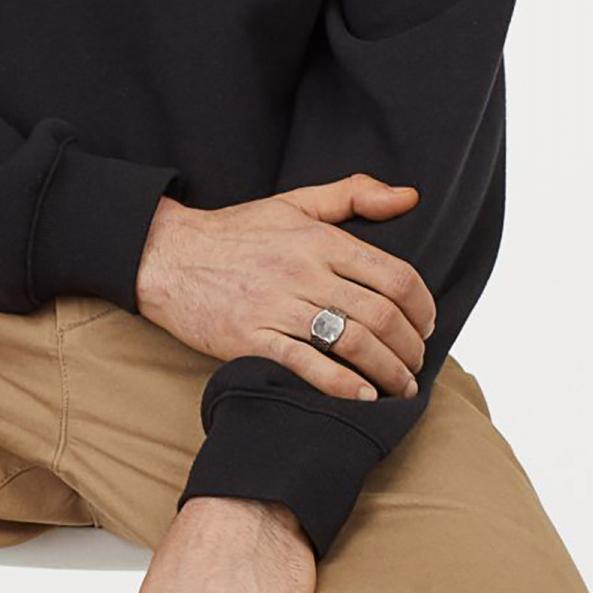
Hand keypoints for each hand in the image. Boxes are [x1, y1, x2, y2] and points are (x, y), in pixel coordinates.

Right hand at [133, 176, 436, 404]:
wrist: (165, 256)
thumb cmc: (235, 232)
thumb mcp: (295, 202)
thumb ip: (354, 194)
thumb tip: (410, 197)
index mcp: (321, 239)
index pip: (395, 275)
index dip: (423, 308)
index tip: (427, 327)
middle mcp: (304, 272)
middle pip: (381, 315)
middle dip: (410, 347)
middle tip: (416, 364)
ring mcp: (277, 306)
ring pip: (352, 342)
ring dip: (387, 371)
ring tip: (399, 388)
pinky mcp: (250, 339)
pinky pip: (306, 365)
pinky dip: (340, 385)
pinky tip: (361, 397)